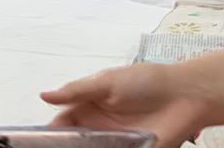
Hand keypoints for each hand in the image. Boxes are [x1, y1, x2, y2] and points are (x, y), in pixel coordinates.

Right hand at [41, 64, 201, 146]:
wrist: (184, 96)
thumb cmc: (145, 82)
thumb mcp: (106, 82)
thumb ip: (76, 91)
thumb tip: (45, 96)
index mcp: (91, 107)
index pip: (64, 123)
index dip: (52, 132)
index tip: (39, 139)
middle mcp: (101, 128)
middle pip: (76, 143)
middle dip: (66, 145)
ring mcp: (117, 144)